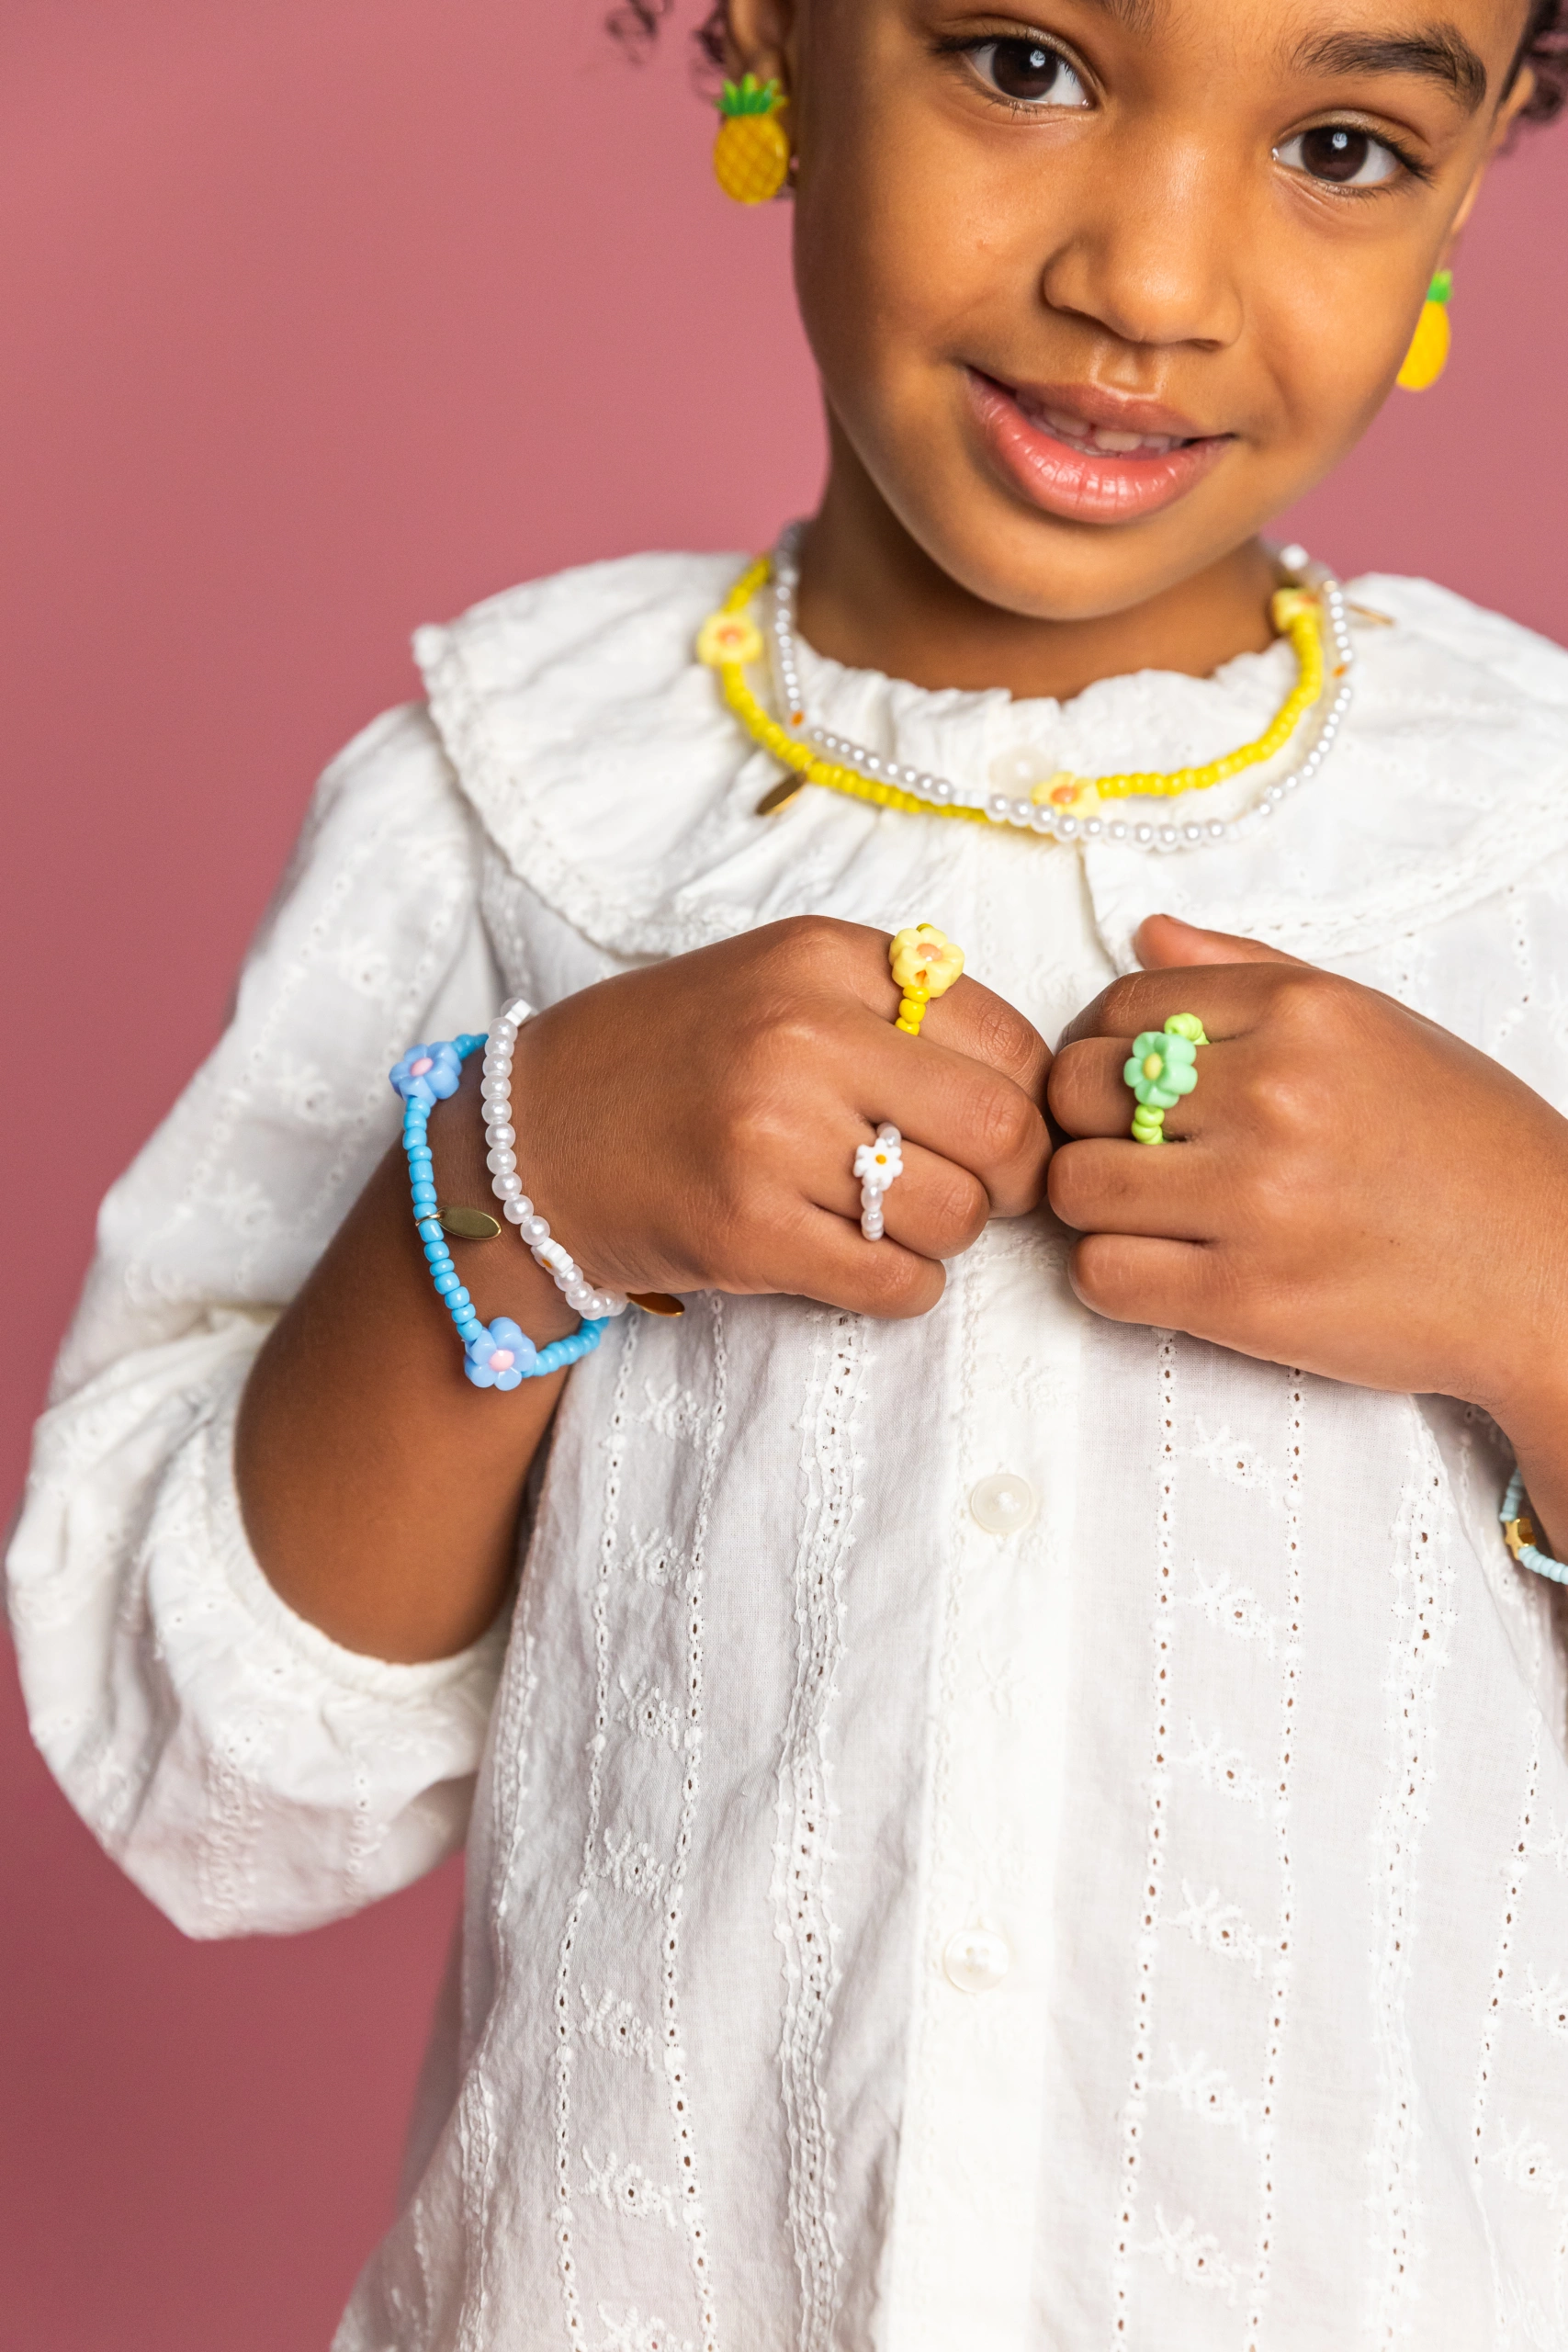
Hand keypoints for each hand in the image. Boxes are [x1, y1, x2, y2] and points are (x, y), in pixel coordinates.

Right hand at [505, 915, 1051, 1318]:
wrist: (530, 1136)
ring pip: (955, 1216)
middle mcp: (800, 1037)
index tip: (1000, 1128)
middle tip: (974, 1188)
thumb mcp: (776, 982)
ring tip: (892, 1220)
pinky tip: (859, 1261)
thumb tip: (1026, 1080)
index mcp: (821, 958)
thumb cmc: (670, 1060)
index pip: (1007, 1038)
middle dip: (1011, 1178)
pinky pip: (895, 1284)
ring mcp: (769, 1138)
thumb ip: (892, 1006)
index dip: (1027, 1100)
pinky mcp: (746, 1232)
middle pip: (1001, 1130)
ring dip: (947, 1237)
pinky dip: (903, 1287)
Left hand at [1046, 915, 1567, 1439]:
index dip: (1099, 1048)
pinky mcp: (1245, 1299)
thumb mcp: (1378, 1027)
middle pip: (1076, 1090)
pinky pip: (1101, 1275)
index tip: (1122, 1086)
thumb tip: (1145, 938)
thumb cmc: (1466, 1150)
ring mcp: (1256, 1200)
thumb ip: (1250, 976)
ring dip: (1093, 1206)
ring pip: (1074, 1185)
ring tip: (1149, 1215)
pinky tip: (1164, 1270)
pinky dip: (1111, 1277)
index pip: (1119, 1006)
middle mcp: (1274, 1095)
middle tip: (1129, 1153)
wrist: (1549, 1271)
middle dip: (1085, 1124)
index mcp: (1303, 1014)